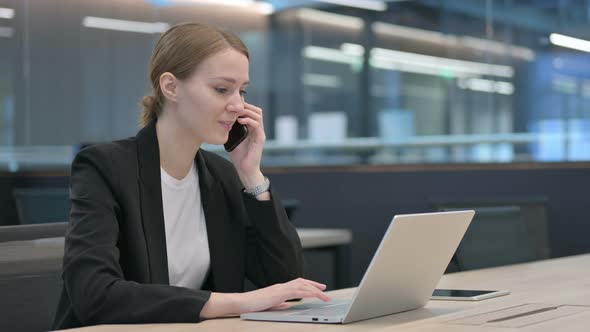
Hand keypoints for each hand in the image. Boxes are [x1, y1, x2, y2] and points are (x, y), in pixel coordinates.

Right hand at [200, 278, 330, 318]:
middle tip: (325, 288)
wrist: (242, 303)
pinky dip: (308, 292)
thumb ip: (280, 304)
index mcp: (279, 289)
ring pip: (302, 286)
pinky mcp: (279, 293)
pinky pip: (297, 291)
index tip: (317, 288)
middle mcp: (281, 286)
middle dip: (314, 285)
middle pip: (302, 282)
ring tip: (324, 295)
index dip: (308, 285)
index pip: (297, 284)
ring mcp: (280, 288)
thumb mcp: (270, 305)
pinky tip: (314, 295)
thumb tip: (288, 305)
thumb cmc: (253, 305)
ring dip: (315, 290)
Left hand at [228, 102, 265, 187]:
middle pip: (256, 110)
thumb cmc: (238, 155)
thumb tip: (220, 119)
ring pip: (258, 115)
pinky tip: (240, 121)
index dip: (242, 106)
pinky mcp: (260, 139)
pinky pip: (257, 125)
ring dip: (247, 111)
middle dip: (244, 106)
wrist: (245, 169)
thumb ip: (230, 129)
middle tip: (231, 107)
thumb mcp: (232, 138)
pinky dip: (249, 120)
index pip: (250, 111)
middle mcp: (257, 129)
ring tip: (236, 112)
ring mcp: (260, 133)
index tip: (229, 105)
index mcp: (251, 128)